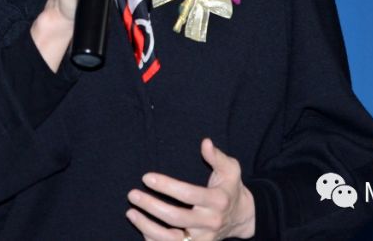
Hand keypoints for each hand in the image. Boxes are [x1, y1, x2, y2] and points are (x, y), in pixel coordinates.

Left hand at [125, 138, 255, 240]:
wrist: (242, 217)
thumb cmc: (230, 188)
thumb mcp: (230, 169)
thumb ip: (217, 156)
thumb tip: (204, 142)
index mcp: (218, 201)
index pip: (188, 194)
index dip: (166, 186)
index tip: (146, 177)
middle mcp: (210, 222)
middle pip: (176, 218)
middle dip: (151, 206)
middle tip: (132, 194)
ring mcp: (203, 238)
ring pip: (171, 240)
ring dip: (147, 227)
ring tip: (131, 213)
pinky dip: (154, 240)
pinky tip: (142, 227)